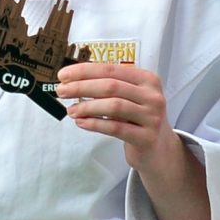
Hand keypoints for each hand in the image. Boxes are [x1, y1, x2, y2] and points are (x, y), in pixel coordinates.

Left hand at [60, 60, 210, 219]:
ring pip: (114, 106)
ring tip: (70, 111)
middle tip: (61, 91)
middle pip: (111, 86)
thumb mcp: (128, 98)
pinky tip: (81, 123)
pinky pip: (116, 128)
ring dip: (87, 107)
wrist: (158, 149)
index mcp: (147, 79)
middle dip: (81, 87)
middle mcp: (153, 95)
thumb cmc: (136, 119)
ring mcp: (152, 117)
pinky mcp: (147, 137)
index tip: (63, 74)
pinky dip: (95, 124)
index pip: (111, 69)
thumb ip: (108, 87)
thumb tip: (71, 80)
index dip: (84, 71)